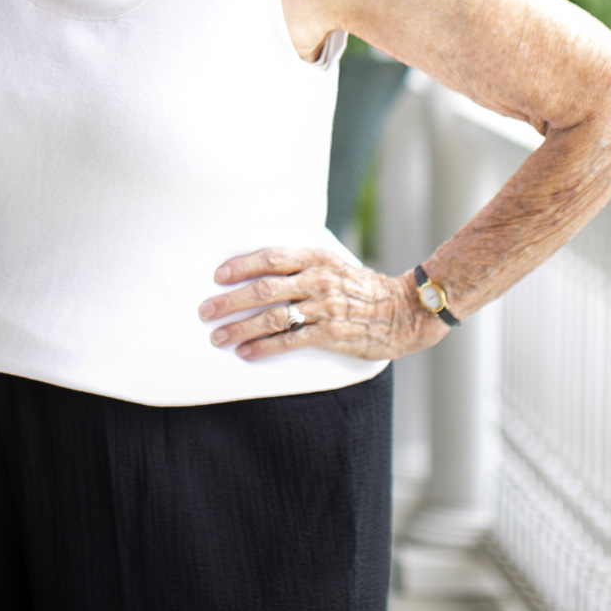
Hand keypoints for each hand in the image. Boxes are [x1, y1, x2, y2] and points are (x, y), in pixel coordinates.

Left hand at [199, 246, 443, 362]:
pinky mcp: (330, 334)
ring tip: (219, 337)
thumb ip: (306, 266)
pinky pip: (290, 341)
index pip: (271, 258)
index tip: (218, 276)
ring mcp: (324, 308)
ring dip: (240, 328)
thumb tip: (266, 271)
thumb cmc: (365, 289)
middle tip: (205, 310)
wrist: (405, 311)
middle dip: (230, 301)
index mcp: (317, 258)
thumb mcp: (336, 265)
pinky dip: (264, 347)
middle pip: (264, 289)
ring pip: (272, 317)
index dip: (241, 266)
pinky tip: (247, 353)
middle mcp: (317, 280)